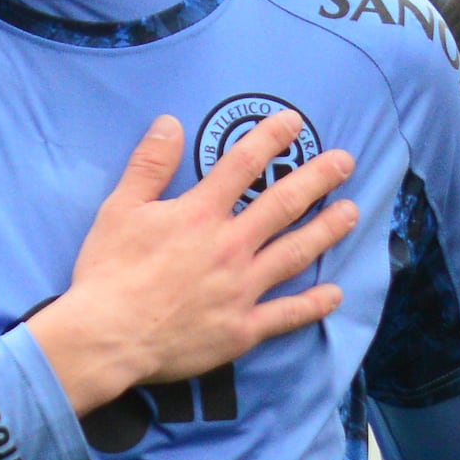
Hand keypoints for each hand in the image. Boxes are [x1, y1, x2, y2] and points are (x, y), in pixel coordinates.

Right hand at [24, 111, 355, 416]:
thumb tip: (170, 123)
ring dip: (327, 230)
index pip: (242, 165)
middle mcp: (230, 246)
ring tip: (352, 212)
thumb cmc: (109, 272)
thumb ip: (149, 165)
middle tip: (345, 162)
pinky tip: (336, 294)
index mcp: (200, 214)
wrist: (107, 337)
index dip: (270, 138)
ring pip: (295, 253)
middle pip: (283, 204)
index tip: (294, 122)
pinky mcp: (242, 328)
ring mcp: (241, 288)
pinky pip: (286, 314)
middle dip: (318, 179)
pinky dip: (313, 305)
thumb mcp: (119, 209)